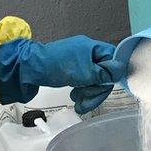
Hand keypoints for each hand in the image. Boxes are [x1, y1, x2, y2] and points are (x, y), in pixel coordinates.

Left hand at [0, 36, 126, 113]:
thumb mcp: (84, 72)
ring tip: (79, 103)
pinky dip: (82, 92)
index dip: (113, 75)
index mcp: (92, 47)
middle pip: (104, 73)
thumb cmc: (55, 67)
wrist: (27, 69)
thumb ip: (104, 73)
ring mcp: (78, 62)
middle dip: (97, 90)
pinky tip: (75, 98)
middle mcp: (87, 52)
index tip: (108, 87)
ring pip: (93, 80)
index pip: (112, 60)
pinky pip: (84, 82)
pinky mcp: (70, 70)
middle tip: (88, 101)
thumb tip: (122, 69)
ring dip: (89, 94)